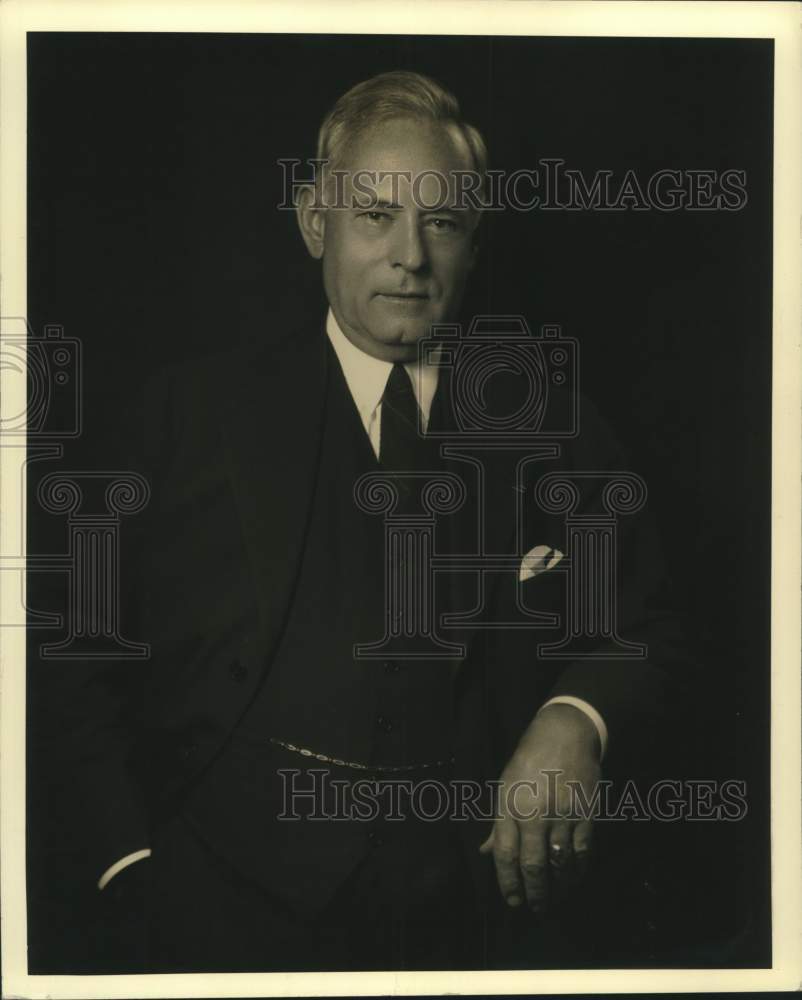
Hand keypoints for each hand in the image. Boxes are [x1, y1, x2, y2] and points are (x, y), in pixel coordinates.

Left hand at [480, 702, 600, 913]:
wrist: (565, 734)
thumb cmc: (529, 759)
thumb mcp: (505, 785)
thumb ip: (499, 823)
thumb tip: (485, 852)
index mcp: (510, 805)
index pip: (506, 854)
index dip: (507, 882)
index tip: (512, 901)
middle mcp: (535, 813)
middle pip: (533, 865)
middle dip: (534, 893)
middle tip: (535, 909)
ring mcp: (562, 814)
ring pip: (560, 863)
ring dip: (558, 888)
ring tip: (554, 900)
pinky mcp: (586, 814)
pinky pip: (583, 852)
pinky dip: (578, 871)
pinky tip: (573, 879)